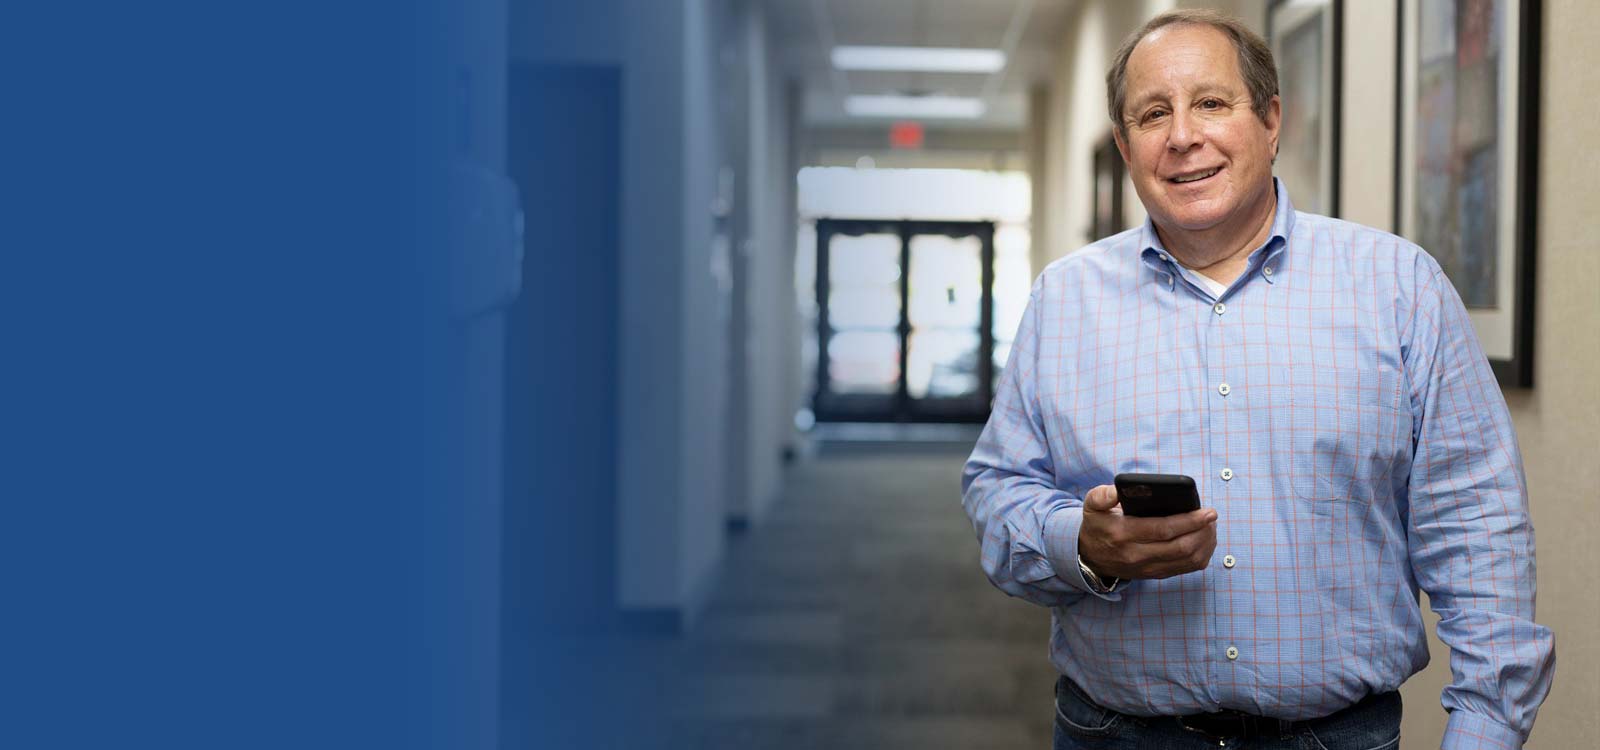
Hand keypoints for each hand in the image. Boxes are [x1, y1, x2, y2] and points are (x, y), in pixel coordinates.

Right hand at [1078, 484, 1217, 579]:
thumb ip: (1101, 495)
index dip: (1189, 521)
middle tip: (1212, 517)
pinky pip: (1186, 569)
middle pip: (1180, 547)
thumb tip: (1117, 490)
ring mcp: (1147, 568)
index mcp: (1122, 534)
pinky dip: (1201, 555)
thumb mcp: (1091, 506)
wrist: (1090, 557)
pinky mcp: (1155, 574)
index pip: (1162, 530)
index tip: (1207, 512)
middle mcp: (1136, 555)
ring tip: (1210, 527)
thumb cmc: (1097, 526)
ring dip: (1205, 543)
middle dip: (1202, 531)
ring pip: (1187, 560)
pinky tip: (1205, 541)